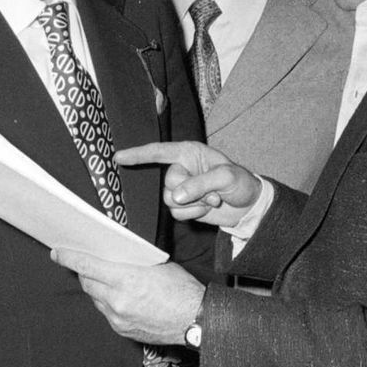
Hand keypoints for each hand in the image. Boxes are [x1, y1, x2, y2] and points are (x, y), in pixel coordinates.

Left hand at [50, 249, 205, 344]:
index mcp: (125, 279)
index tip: (57, 253)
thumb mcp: (156, 266)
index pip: (87, 266)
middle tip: (87, 265)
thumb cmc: (182, 290)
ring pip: (96, 299)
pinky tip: (121, 299)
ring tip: (109, 282)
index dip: (69, 258)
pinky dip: (109, 304)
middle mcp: (117, 301)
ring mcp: (118, 318)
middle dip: (86, 273)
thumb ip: (131, 264)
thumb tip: (114, 259)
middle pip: (87, 283)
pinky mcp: (122, 330)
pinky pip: (107, 313)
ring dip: (98, 289)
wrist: (196, 321)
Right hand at [114, 140, 261, 226]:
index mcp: (189, 153)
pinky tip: (207, 209)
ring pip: (170, 201)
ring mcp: (181, 188)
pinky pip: (177, 213)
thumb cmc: (240, 182)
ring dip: (193, 205)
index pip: (159, 152)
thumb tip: (175, 197)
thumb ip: (199, 184)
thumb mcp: (225, 177)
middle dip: (189, 191)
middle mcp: (182, 168)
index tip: (118, 157)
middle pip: (168, 183)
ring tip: (212, 200)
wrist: (248, 206)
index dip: (138, 154)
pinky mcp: (184, 206)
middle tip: (211, 193)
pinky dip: (193, 214)